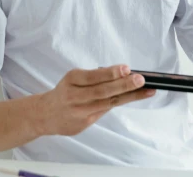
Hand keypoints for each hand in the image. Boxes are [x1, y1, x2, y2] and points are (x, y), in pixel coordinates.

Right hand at [38, 65, 154, 136]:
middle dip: (123, 85)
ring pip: (108, 103)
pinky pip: (105, 111)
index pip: (93, 76)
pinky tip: (134, 97)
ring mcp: (79, 112)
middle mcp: (74, 96)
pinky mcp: (84, 123)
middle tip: (140, 79)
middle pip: (102, 91)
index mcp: (71, 80)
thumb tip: (122, 74)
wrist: (46, 115)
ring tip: (146, 90)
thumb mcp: (73, 78)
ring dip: (129, 96)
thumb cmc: (65, 92)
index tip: (127, 68)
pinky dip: (120, 103)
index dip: (110, 73)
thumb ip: (94, 78)